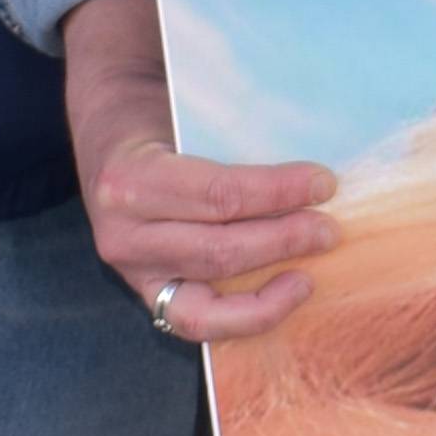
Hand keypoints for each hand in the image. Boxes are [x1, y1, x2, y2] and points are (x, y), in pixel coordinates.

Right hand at [61, 0, 336, 344]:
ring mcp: (133, 272)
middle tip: (329, 229)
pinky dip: (246, 316)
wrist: (106, 138)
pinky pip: (198, 323)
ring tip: (311, 271)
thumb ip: (232, 137)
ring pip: (207, 297)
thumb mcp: (182, 113)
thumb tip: (309, 164)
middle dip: (282, 241)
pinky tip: (282, 296)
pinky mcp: (146, 295)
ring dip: (269, 288)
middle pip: (217, 249)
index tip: (324, 184)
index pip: (218, 194)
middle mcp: (123, 234)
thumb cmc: (157, 118)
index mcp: (130, 179)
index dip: (277, 193)